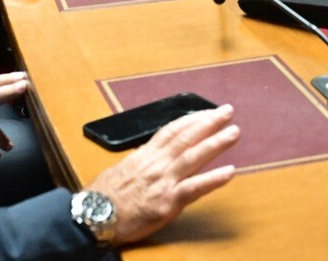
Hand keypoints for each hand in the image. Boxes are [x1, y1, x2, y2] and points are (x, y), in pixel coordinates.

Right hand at [85, 106, 239, 244]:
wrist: (93, 216)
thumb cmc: (103, 196)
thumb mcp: (121, 169)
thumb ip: (140, 159)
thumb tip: (150, 150)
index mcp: (145, 155)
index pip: (172, 130)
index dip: (191, 119)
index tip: (207, 112)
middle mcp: (157, 164)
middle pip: (186, 137)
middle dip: (209, 122)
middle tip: (227, 111)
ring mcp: (163, 182)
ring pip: (194, 157)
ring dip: (216, 143)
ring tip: (234, 132)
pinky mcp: (167, 202)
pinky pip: (194, 188)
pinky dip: (213, 179)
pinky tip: (229, 172)